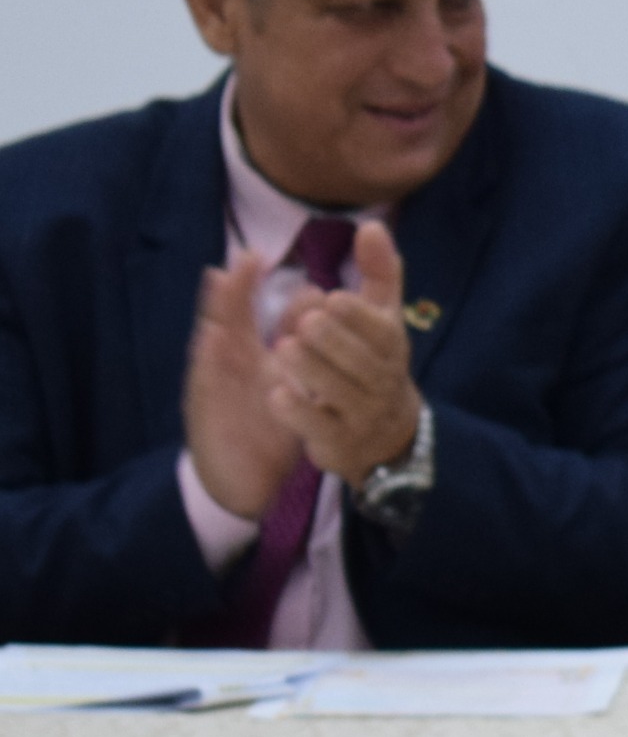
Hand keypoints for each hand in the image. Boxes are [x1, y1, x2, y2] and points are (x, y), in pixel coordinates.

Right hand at [183, 249, 298, 517]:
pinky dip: (209, 361)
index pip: (247, 313)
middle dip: (231, 290)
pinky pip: (207, 387)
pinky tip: (212, 340)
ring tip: (222, 283)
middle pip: (225, 320)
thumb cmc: (270, 424)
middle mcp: (228, 365)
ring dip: (218, 317)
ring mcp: (216, 388)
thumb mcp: (289, 380)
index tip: (259, 255)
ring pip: (214, 345)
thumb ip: (298, 339)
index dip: (250, 285)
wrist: (251, 481)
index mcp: (248, 354)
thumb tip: (312, 293)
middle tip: (243, 259)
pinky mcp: (208, 414)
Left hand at [266, 221, 422, 482]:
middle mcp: (381, 381)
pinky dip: (299, 412)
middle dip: (333, 341)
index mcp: (390, 347)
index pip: (382, 331)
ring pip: (339, 394)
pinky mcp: (339, 442)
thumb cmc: (375, 361)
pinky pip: (320, 428)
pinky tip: (277, 394)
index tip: (332, 298)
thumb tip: (371, 225)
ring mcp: (360, 414)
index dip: (358, 317)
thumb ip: (379, 272)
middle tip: (305, 324)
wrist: (387, 435)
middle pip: (361, 362)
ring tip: (287, 349)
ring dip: (312, 370)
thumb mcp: (383, 318)